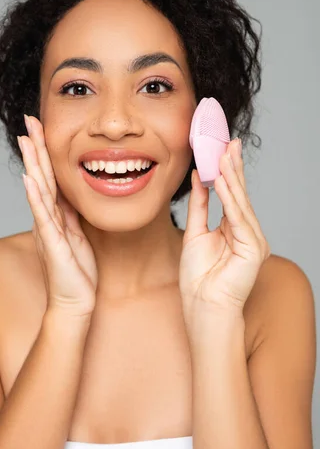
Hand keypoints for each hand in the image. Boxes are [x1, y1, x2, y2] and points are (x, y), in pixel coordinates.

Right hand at [18, 114, 97, 318]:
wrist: (75, 302)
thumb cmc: (77, 270)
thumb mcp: (78, 233)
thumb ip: (71, 212)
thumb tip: (71, 191)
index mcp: (56, 213)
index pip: (49, 175)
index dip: (45, 151)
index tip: (42, 126)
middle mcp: (47, 216)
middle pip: (40, 175)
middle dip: (36, 147)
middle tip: (30, 120)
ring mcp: (47, 228)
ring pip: (39, 189)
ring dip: (32, 164)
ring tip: (26, 140)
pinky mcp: (52, 242)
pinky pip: (43, 216)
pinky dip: (35, 196)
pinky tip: (29, 179)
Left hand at [179, 138, 270, 317]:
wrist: (202, 306)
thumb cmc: (198, 277)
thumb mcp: (195, 232)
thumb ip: (200, 207)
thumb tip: (199, 180)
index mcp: (235, 228)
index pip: (232, 194)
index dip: (227, 171)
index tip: (223, 147)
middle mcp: (247, 231)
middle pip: (239, 193)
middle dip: (233, 167)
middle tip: (229, 141)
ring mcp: (253, 240)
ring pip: (240, 202)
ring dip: (231, 176)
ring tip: (224, 154)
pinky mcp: (253, 248)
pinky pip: (239, 218)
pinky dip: (229, 198)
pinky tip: (221, 180)